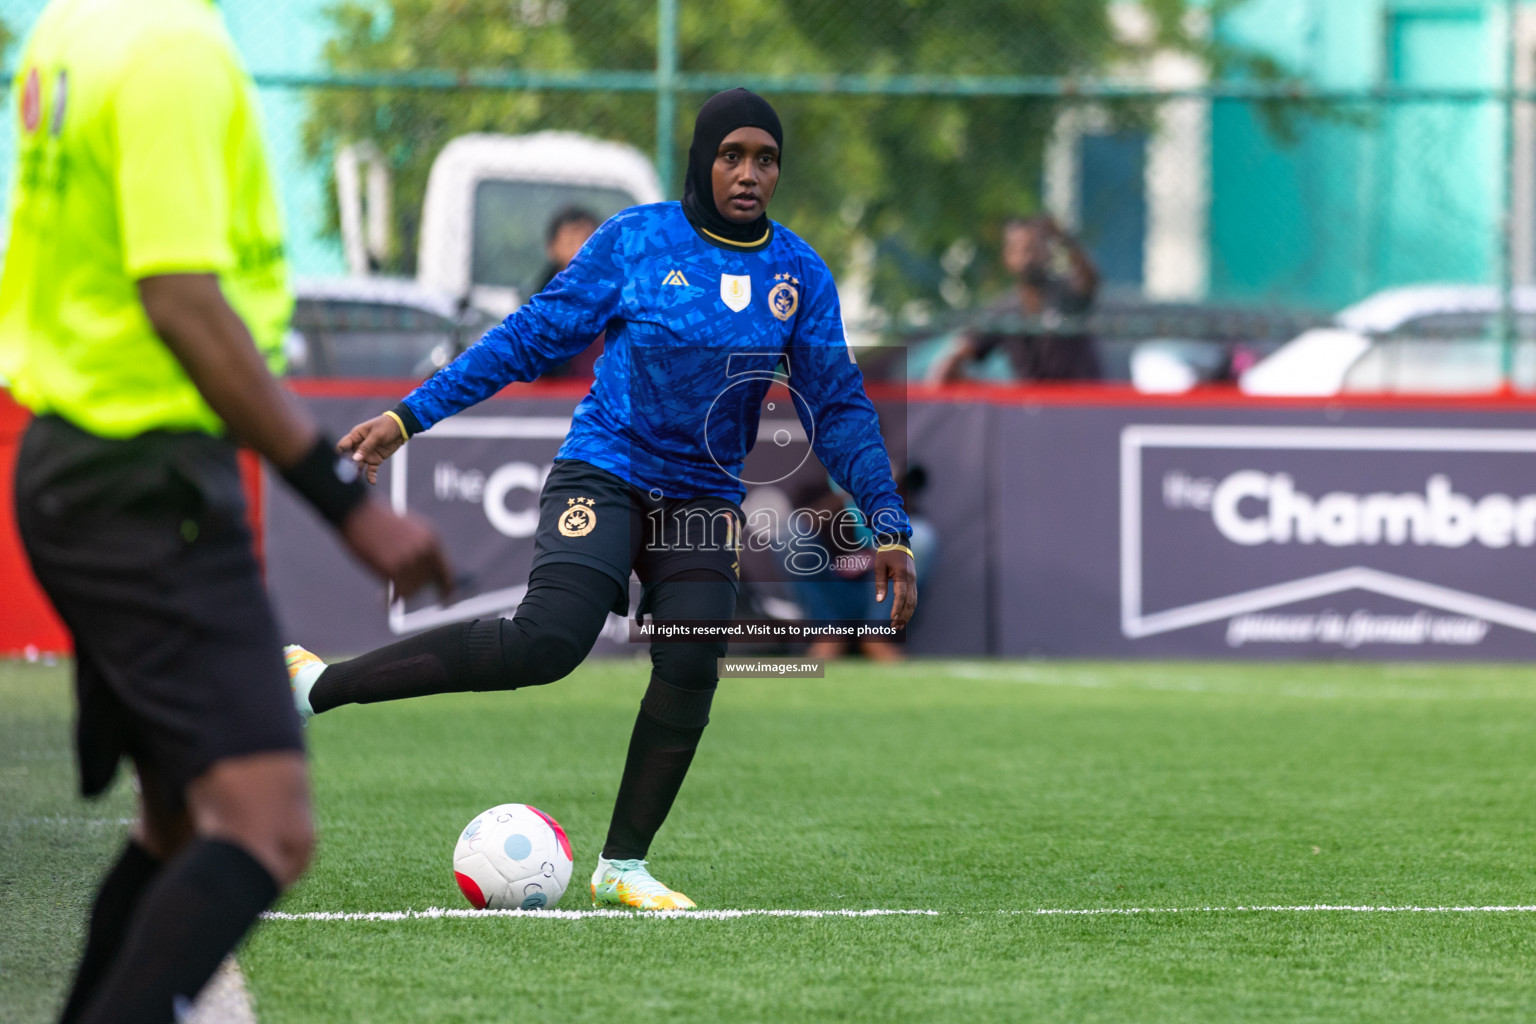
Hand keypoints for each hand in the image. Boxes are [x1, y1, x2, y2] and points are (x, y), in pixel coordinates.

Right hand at [337, 414, 406, 484]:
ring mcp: (366, 454)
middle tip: (348, 475)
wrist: (401, 428)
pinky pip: (371, 470)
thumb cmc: (387, 426)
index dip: (339, 454)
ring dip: (357, 473)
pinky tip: (372, 482)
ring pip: (358, 466)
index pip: (342, 446)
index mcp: (355, 436)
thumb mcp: (377, 435)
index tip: (340, 462)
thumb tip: (355, 458)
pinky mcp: (375, 460)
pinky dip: (371, 476)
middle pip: (349, 458)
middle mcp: (358, 446)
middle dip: (347, 467)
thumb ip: (366, 446)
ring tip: (356, 481)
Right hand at [339, 501, 454, 599]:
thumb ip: (422, 549)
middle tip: (402, 589)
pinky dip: (391, 601)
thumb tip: (428, 574)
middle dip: (417, 588)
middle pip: (429, 582)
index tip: (443, 598)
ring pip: (414, 590)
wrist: (356, 510)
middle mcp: (425, 549)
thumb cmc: (378, 520)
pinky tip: (383, 600)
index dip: (446, 588)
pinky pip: (400, 594)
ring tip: (389, 590)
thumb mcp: (410, 529)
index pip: (447, 571)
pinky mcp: (394, 568)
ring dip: (402, 593)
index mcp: (432, 538)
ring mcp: (410, 559)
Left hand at [874, 547, 917, 629]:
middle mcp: (911, 579)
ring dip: (907, 614)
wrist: (898, 542)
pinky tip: (904, 616)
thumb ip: (880, 583)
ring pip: (914, 601)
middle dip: (903, 616)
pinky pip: (914, 597)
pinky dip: (910, 608)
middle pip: (910, 602)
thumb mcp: (879, 566)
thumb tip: (879, 601)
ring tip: (899, 625)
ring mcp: (914, 580)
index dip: (897, 608)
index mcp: (902, 574)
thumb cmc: (886, 554)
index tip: (892, 618)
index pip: (901, 595)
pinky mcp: (913, 581)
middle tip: (895, 627)